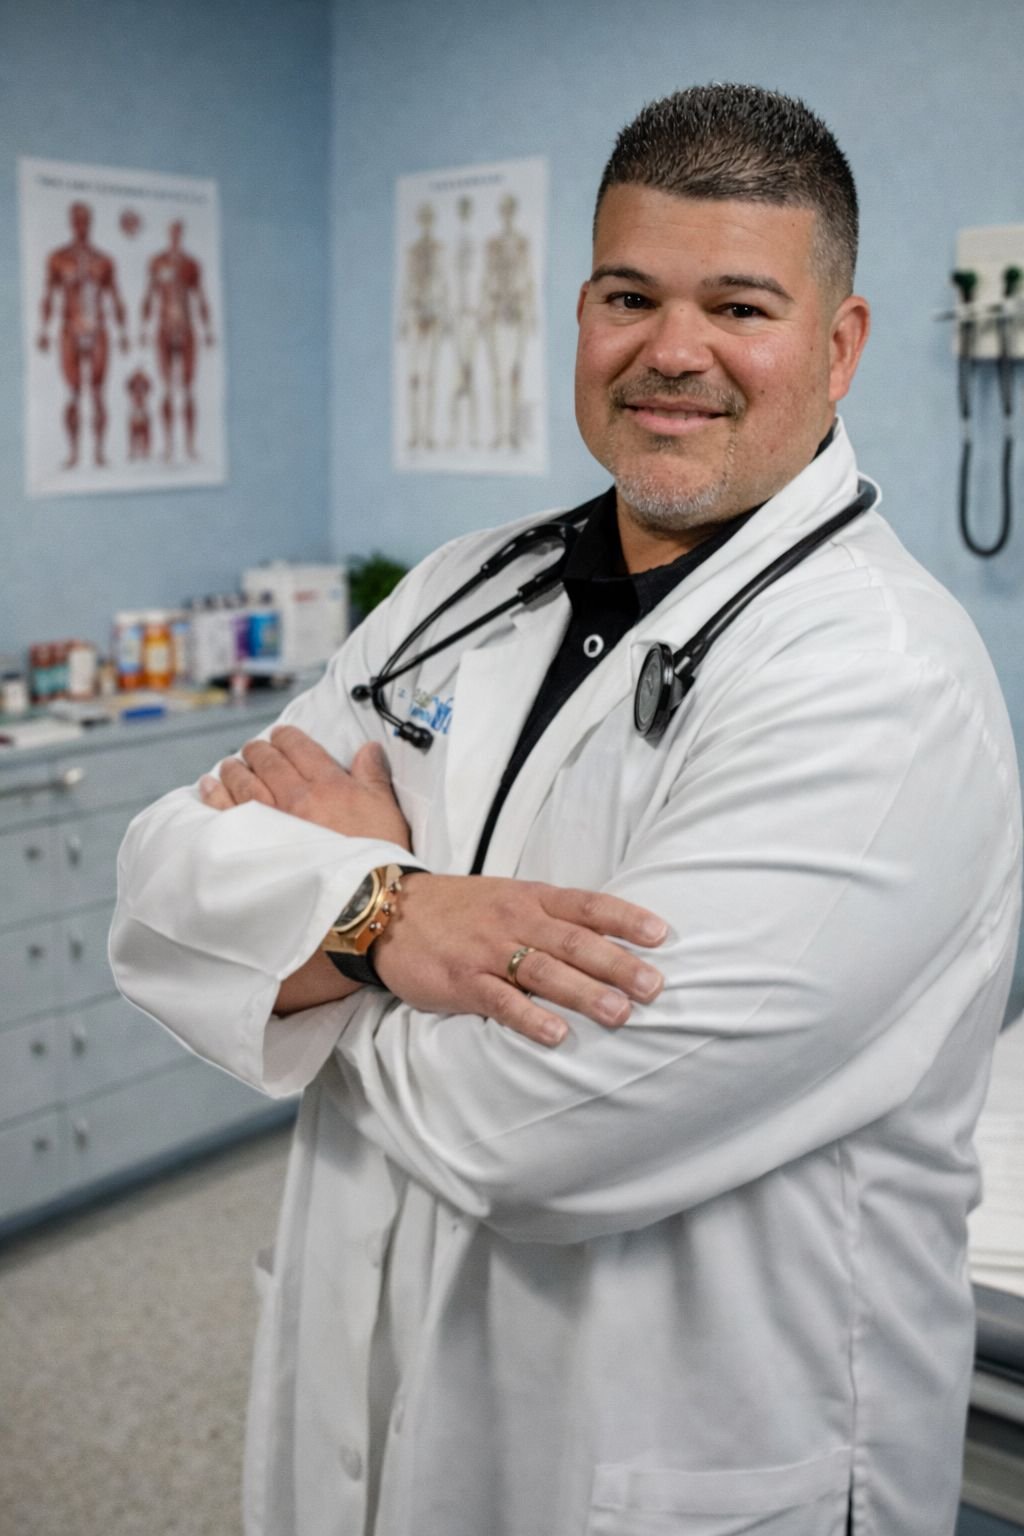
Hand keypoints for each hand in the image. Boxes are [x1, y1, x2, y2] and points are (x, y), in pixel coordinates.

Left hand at [198, 725, 410, 848]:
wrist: (362, 899)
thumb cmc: (378, 858)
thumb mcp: (386, 810)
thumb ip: (373, 776)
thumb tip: (368, 748)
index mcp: (329, 784)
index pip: (299, 747)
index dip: (287, 736)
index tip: (280, 735)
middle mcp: (296, 796)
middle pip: (268, 761)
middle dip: (259, 750)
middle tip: (254, 749)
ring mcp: (272, 821)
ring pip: (243, 781)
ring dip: (235, 768)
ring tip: (231, 765)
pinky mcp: (254, 846)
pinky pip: (225, 811)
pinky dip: (215, 794)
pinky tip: (209, 786)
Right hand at [375, 873, 666, 1048]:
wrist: (388, 913)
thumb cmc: (461, 909)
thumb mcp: (509, 898)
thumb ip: (554, 916)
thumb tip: (610, 937)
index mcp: (532, 898)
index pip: (587, 905)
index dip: (625, 918)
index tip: (662, 935)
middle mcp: (515, 920)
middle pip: (574, 941)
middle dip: (617, 964)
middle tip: (655, 986)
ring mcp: (488, 951)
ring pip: (543, 971)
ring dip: (584, 993)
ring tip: (621, 1014)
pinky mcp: (462, 981)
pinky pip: (500, 1001)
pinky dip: (529, 1018)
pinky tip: (557, 1036)